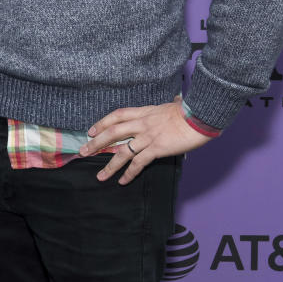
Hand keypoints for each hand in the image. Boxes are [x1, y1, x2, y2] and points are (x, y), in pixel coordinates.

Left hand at [78, 96, 211, 184]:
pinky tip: (123, 181)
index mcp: (144, 112)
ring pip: (122, 152)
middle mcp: (142, 124)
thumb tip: (177, 100)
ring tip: (100, 176)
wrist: (199, 116)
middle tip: (83, 152)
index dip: (102, 123)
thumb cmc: (190, 111)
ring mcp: (148, 137)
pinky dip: (129, 173)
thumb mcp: (175, 105)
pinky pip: (138, 163)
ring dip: (109, 166)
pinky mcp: (156, 149)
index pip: (117, 115)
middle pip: (112, 133)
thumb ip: (171, 104)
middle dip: (95, 143)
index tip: (91, 131)